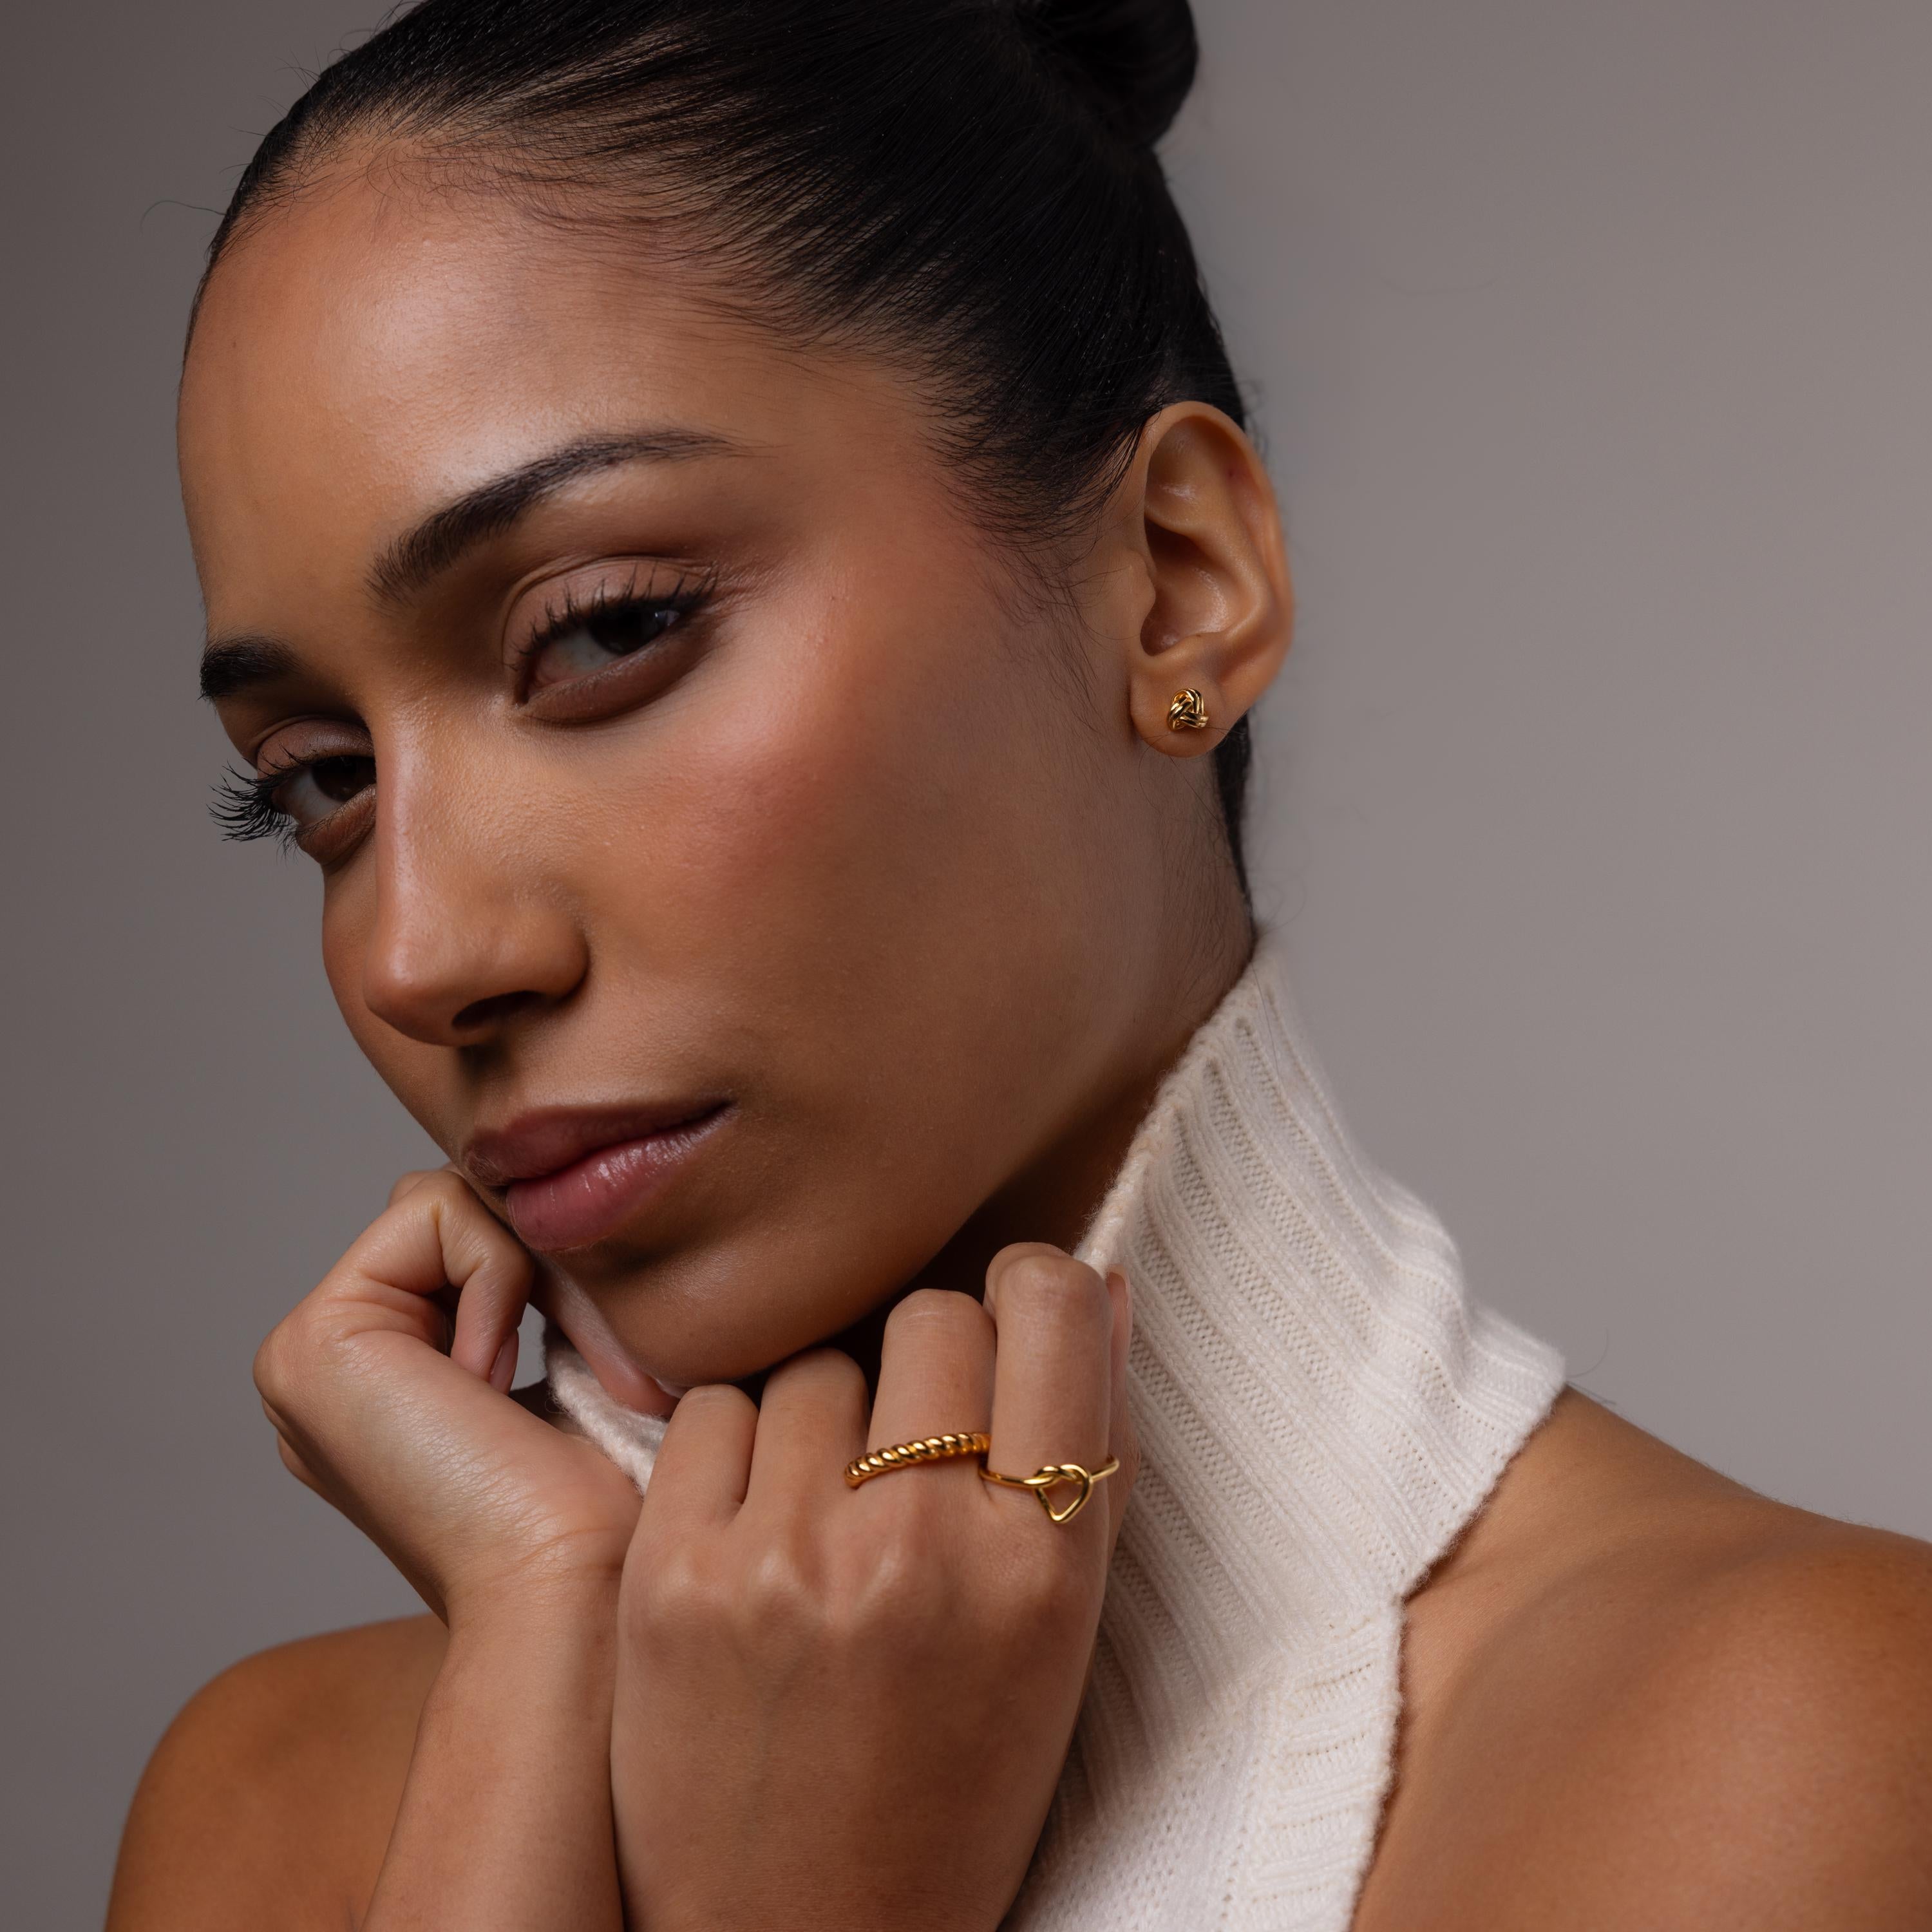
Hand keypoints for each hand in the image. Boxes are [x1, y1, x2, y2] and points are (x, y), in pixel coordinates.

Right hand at [253, 1169, 647, 1624]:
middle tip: (612, 1369)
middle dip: (556, 1263)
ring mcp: (309, 1358)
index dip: (565, 1266)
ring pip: (454, 1198)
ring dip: (542, 1274)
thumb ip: (552, 1288)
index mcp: (392, 1382)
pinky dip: (501, 1278)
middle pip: (462, 1208)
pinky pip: (438, 1212)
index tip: (617, 1372)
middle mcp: (340, 1369)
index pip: (478, 1231)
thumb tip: (586, 1196)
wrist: (581, 1587)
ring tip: (566, 1377)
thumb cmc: (615, 1503)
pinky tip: (494, 1381)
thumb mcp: (585, 1370)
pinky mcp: (311, 1344)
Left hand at [610, 1242, 1136, 1931]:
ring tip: (832, 1521)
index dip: (1037, 1289)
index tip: (1018, 1320)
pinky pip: (714, 1407)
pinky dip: (737, 1453)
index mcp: (1037, 1571)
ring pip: (818, 1363)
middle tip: (918, 1453)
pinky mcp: (668, 1573)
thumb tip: (1107, 1280)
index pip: (1050, 1305)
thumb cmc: (950, 1785)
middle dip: (931, 1366)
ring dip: (831, 1419)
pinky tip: (754, 1535)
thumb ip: (1093, 1455)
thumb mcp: (1059, 1637)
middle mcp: (916, 1550)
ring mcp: (783, 1557)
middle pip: (931, 1315)